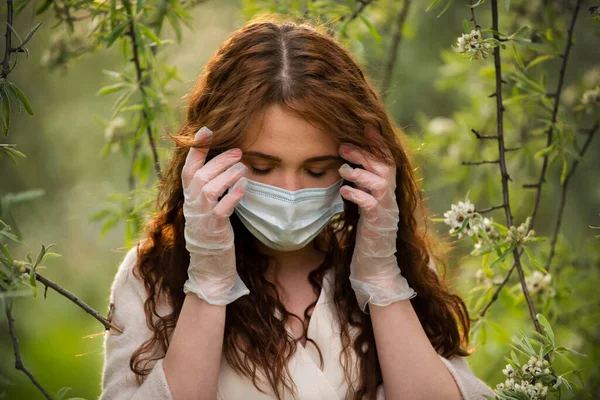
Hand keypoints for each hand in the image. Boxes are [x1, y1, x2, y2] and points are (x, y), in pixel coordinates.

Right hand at [181, 126, 249, 305]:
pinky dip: (232, 196)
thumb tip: (226, 161)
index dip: (197, 149)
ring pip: (209, 189)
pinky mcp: (214, 229)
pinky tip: (244, 188)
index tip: (207, 130)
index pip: (189, 168)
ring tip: (243, 168)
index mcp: (190, 197)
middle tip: (238, 151)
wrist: (209, 265)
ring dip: (227, 176)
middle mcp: (192, 205)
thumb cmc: (211, 231)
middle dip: (219, 160)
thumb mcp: (208, 207)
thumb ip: (211, 185)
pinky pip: (222, 209)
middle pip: (200, 175)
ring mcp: (202, 217)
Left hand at [337, 129, 415, 312]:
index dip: (378, 144)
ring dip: (359, 172)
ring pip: (379, 183)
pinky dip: (356, 194)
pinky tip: (343, 191)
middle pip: (383, 167)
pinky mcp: (378, 223)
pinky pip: (370, 204)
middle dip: (364, 154)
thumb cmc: (367, 231)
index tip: (365, 127)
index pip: (387, 161)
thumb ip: (362, 185)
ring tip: (342, 169)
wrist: (375, 263)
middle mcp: (390, 197)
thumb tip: (348, 163)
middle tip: (342, 146)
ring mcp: (386, 210)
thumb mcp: (364, 203)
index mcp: (387, 190)